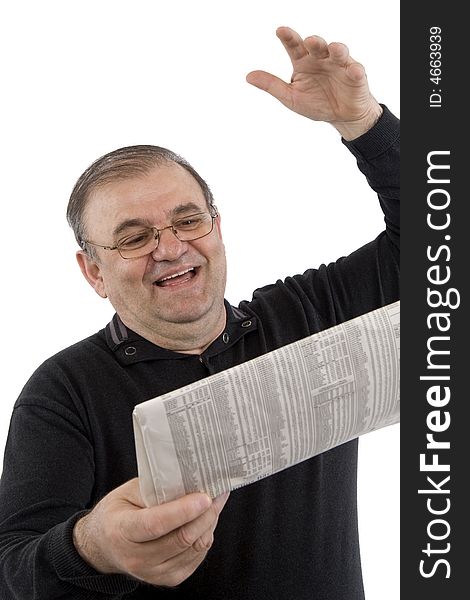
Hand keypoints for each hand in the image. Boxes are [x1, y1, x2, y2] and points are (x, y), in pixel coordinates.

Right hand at [73, 478, 228, 586]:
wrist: (103, 545)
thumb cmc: (117, 513)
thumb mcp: (127, 492)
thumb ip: (155, 487)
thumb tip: (188, 480)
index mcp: (122, 531)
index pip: (156, 524)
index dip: (183, 511)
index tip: (204, 497)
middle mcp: (136, 558)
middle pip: (181, 539)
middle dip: (206, 514)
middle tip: (218, 493)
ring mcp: (153, 573)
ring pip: (194, 548)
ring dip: (210, 523)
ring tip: (216, 503)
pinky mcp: (167, 579)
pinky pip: (196, 557)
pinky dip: (205, 536)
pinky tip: (206, 520)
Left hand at [246, 26, 382, 139]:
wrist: (342, 116)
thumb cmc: (317, 103)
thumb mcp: (291, 97)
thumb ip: (272, 85)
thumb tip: (248, 76)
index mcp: (303, 62)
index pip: (294, 47)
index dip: (288, 38)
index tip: (280, 31)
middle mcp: (321, 59)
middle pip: (317, 46)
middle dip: (314, 42)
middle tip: (309, 41)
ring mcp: (339, 65)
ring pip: (338, 53)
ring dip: (337, 50)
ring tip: (334, 49)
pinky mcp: (356, 76)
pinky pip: (356, 71)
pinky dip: (355, 70)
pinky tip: (354, 70)